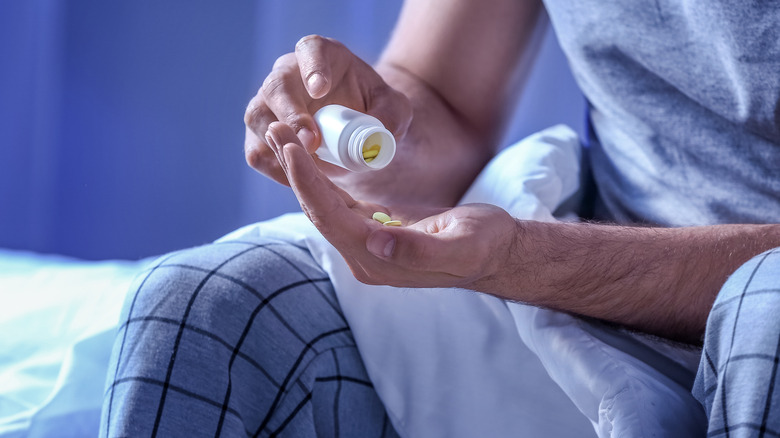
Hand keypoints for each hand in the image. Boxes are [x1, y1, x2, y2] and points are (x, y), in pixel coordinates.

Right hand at [244, 35, 411, 185]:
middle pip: (276, 86)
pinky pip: (256, 150)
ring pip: (258, 117)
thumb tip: (376, 135)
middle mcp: (288, 74)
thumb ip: (392, 116)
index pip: (311, 51)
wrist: (359, 132)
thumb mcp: (395, 110)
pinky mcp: (262, 134)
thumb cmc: (376, 111)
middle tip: (311, 141)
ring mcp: (269, 103)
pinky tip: (294, 177)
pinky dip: (273, 165)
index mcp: (321, 55)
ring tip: (304, 162)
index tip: (320, 88)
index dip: (312, 67)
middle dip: (291, 114)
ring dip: (277, 142)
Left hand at [265, 122, 518, 288]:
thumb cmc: (484, 245)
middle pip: (319, 211)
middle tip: (275, 130)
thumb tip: (378, 241)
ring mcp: (367, 246)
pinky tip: (308, 156)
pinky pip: (338, 205)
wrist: (497, 253)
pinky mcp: (373, 232)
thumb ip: (421, 250)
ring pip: (325, 206)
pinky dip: (321, 179)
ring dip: (303, 172)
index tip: (291, 147)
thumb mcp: (462, 246)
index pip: (330, 218)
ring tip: (282, 136)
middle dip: (296, 171)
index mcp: (379, 261)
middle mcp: (365, 257)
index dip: (308, 182)